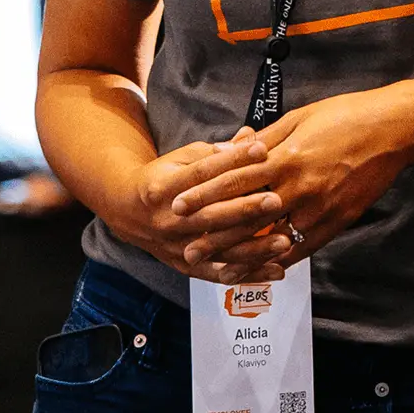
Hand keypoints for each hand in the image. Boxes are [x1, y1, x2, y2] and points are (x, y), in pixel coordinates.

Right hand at [106, 138, 291, 285]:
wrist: (129, 211)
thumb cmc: (163, 179)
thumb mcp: (179, 159)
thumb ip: (214, 153)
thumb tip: (249, 138)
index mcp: (164, 186)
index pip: (203, 172)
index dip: (232, 161)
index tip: (261, 150)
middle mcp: (169, 219)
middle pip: (212, 214)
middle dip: (246, 208)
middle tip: (276, 201)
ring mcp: (177, 246)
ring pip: (220, 248)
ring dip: (254, 247)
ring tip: (284, 241)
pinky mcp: (186, 266)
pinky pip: (221, 273)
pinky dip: (250, 274)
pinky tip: (277, 270)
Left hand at [170, 85, 413, 274]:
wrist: (391, 131)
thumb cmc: (342, 116)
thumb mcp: (296, 119)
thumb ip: (264, 141)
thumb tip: (234, 151)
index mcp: (284, 157)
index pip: (233, 181)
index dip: (203, 195)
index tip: (179, 206)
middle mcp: (299, 187)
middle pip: (247, 217)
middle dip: (215, 235)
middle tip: (188, 249)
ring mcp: (320, 209)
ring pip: (273, 239)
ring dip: (243, 256)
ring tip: (217, 268)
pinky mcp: (338, 222)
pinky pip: (304, 247)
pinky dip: (280, 259)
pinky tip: (262, 269)